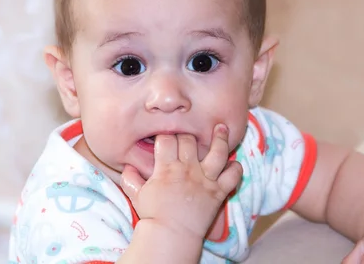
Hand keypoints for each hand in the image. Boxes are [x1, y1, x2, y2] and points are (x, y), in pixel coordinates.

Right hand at [120, 124, 242, 240]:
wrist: (171, 236)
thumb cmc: (153, 216)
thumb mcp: (137, 195)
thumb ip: (130, 178)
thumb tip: (127, 166)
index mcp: (166, 167)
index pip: (166, 139)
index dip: (164, 134)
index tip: (165, 135)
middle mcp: (188, 169)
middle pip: (189, 139)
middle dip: (187, 133)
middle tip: (187, 134)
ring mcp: (205, 179)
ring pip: (218, 151)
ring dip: (220, 138)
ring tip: (221, 128)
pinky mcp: (218, 192)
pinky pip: (233, 176)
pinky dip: (236, 169)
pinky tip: (234, 163)